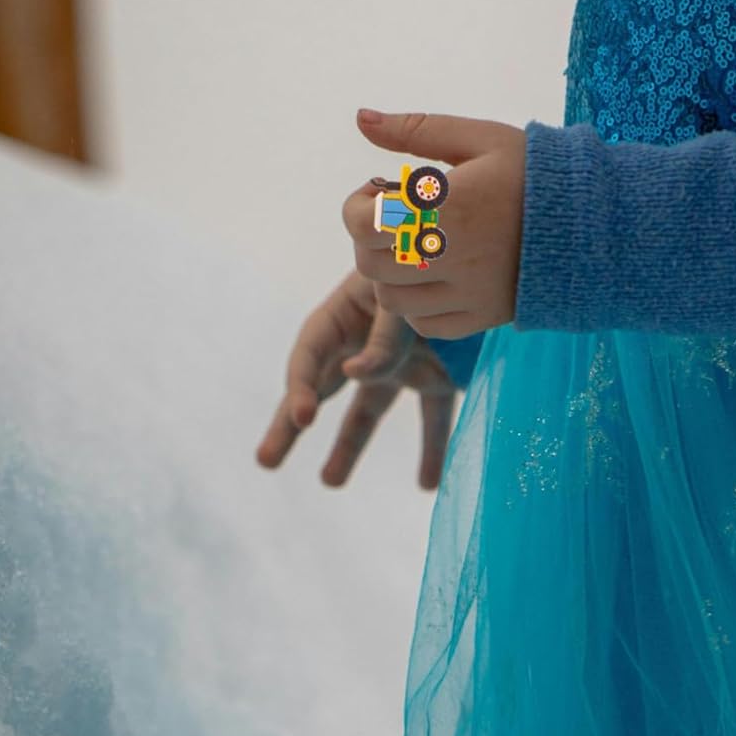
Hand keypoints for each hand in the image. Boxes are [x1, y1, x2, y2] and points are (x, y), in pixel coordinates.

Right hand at [257, 270, 457, 489]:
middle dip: (292, 424)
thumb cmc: (426, 261)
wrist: (469, 250)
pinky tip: (428, 485)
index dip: (302, 387)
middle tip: (266, 461)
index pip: (310, 355)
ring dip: (349, 447)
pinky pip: (431, 418)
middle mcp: (363, 343)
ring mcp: (398, 362)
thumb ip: (382, 337)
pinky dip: (433, 449)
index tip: (304, 417)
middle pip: (322, 388)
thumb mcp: (401, 296)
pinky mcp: (434, 376)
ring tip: (330, 483)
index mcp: (344, 314)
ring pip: (367, 411)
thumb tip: (353, 374)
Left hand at [344, 108, 526, 339]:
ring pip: (392, 300)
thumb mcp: (481, 139)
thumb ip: (417, 130)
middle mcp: (451, 256)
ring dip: (392, 274)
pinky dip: (418, 305)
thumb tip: (361, 118)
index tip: (378, 193)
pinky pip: (425, 324)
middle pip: (371, 263)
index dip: (356, 207)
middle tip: (399, 218)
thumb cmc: (535, 174)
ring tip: (416, 249)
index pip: (363, 223)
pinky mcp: (482, 317)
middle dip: (373, 238)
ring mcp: (467, 293)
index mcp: (447, 206)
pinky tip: (437, 278)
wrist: (594, 221)